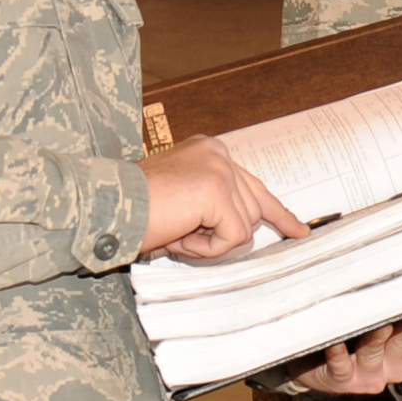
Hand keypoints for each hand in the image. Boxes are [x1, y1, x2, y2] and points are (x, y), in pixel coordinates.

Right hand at [140, 137, 305, 259]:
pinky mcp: (217, 190)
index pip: (254, 185)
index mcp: (208, 152)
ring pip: (244, 226)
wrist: (103, 207)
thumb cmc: (133, 209)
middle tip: (189, 238)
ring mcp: (220, 170)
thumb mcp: (181, 201)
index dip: (276, 212)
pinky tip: (178, 236)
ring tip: (173, 231)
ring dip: (209, 242)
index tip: (297, 230)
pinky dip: (207, 248)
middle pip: (253, 208)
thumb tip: (245, 228)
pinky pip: (233, 236)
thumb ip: (214, 206)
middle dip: (230, 233)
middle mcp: (218, 154)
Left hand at [291, 291, 401, 394]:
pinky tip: (335, 342)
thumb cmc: (354, 342)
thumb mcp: (386, 325)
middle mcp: (395, 362)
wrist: (319, 371)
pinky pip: (340, 364)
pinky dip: (337, 353)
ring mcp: (370, 373)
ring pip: (374, 351)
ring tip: (380, 325)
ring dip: (377, 338)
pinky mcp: (342, 380)